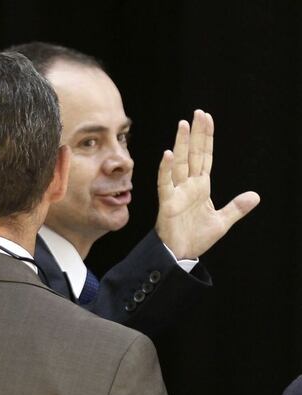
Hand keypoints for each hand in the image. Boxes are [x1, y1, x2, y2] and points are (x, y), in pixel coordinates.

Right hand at [155, 109, 259, 259]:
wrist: (180, 254)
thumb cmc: (196, 238)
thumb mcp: (221, 222)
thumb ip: (236, 208)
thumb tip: (255, 196)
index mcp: (201, 187)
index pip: (205, 157)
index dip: (207, 138)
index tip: (207, 118)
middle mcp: (189, 186)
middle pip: (193, 155)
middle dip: (196, 134)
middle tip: (198, 113)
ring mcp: (177, 193)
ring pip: (180, 164)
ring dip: (182, 144)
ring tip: (184, 125)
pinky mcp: (168, 203)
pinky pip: (165, 184)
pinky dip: (165, 170)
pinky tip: (168, 154)